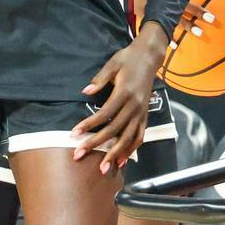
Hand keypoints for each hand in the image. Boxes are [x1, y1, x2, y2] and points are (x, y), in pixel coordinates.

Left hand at [73, 22, 169, 174]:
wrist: (150, 56)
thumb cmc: (128, 59)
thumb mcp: (113, 63)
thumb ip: (99, 79)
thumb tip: (85, 92)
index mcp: (125, 92)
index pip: (104, 114)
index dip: (89, 125)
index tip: (74, 134)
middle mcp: (135, 105)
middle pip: (114, 130)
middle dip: (96, 144)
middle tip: (79, 155)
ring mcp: (142, 112)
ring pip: (129, 138)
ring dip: (115, 154)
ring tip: (103, 168)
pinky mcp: (146, 116)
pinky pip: (140, 136)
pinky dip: (131, 149)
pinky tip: (122, 160)